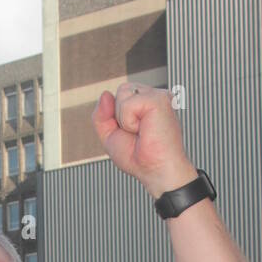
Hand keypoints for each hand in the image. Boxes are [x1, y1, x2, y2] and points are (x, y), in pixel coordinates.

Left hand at [91, 82, 195, 198]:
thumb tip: (105, 94)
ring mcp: (159, 96)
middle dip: (120, 115)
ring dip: (125, 119)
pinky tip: (145, 130)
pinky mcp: (159, 100)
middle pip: (122, 89)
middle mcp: (155, 97)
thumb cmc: (139, 159)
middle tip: (138, 134)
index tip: (134, 133)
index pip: (121, 94)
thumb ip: (101, 115)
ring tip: (142, 132)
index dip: (117, 116)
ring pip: (123, 93)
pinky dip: (129, 122)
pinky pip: (127, 104)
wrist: (155, 172)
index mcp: (147, 103)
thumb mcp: (110, 136)